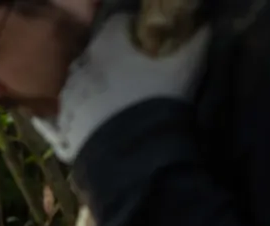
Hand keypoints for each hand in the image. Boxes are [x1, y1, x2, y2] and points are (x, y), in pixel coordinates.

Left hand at [31, 12, 212, 162]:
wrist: (132, 158)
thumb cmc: (157, 103)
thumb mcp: (185, 70)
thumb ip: (196, 44)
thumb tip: (206, 28)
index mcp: (107, 44)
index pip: (118, 22)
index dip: (134, 29)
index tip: (147, 42)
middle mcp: (81, 66)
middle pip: (97, 53)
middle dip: (112, 60)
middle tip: (133, 75)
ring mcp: (69, 98)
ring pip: (81, 84)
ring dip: (95, 89)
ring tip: (116, 104)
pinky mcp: (63, 128)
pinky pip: (68, 117)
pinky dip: (79, 118)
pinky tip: (93, 127)